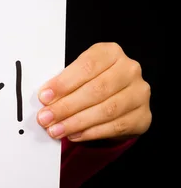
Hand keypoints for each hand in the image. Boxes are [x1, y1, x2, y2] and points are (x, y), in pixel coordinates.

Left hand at [36, 42, 150, 141]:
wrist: (118, 99)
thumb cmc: (91, 83)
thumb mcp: (78, 75)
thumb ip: (64, 84)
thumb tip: (45, 100)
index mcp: (110, 53)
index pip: (87, 67)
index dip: (64, 83)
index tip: (44, 97)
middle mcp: (129, 70)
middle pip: (96, 90)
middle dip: (66, 106)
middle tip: (45, 118)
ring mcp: (139, 93)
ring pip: (106, 110)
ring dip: (76, 122)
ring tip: (56, 130)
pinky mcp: (142, 116)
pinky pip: (115, 126)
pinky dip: (91, 132)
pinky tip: (74, 135)